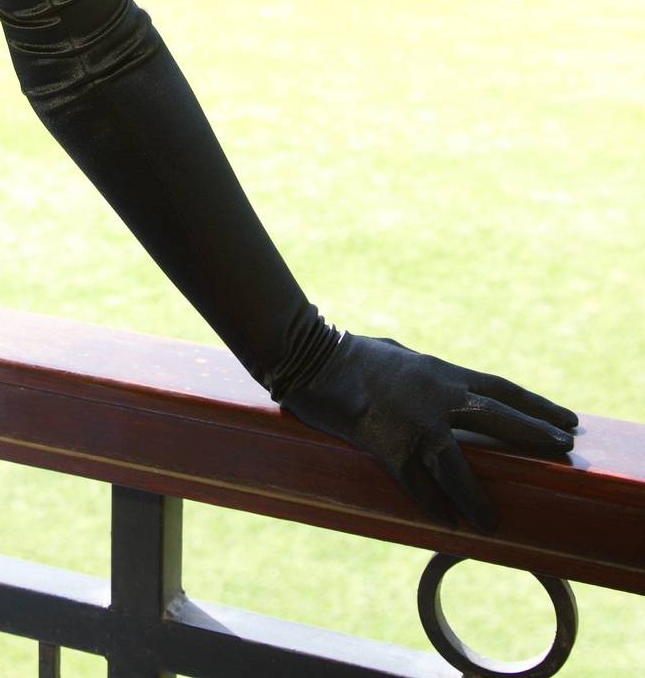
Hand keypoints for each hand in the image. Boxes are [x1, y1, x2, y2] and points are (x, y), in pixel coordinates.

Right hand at [278, 331, 578, 532]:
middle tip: (565, 448)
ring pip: (458, 466)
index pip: (501, 389)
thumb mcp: (400, 357)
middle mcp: (437, 395)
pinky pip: (416, 484)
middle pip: (498, 417)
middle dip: (535, 435)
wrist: (311, 357)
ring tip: (492, 519)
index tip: (566, 419)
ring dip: (477, 496)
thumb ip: (426, 374)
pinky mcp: (388, 445)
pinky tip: (446, 524)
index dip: (536, 406)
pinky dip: (432, 505)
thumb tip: (442, 385)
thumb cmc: (350, 353)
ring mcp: (414, 422)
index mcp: (441, 372)